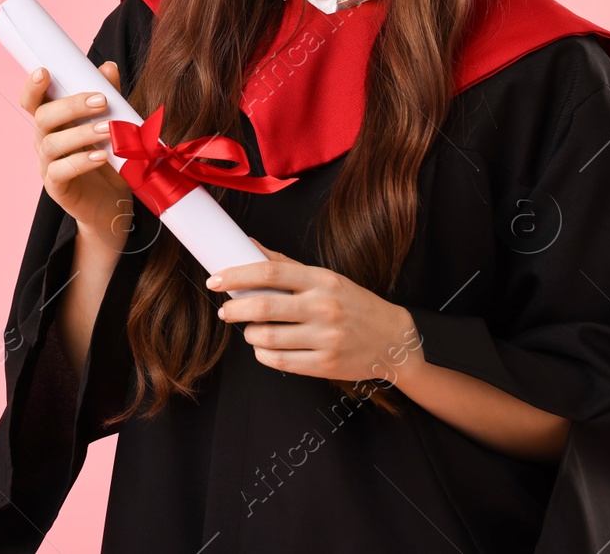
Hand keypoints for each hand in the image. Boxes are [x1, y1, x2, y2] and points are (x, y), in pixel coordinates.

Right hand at [22, 62, 133, 246]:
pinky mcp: (57, 187)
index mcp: (53, 123)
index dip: (33, 86)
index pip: (33, 101)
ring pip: (52, 144)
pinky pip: (60, 171)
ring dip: (82, 134)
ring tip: (110, 130)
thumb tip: (108, 68)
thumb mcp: (112, 125)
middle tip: (101, 101)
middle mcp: (44, 141)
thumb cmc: (108, 159)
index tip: (45, 72)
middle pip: (43, 117)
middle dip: (71, 106)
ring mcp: (47, 165)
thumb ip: (108, 97)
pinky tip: (101, 156)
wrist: (113, 203)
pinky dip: (81, 162)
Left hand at [210, 239, 421, 383]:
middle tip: (225, 310)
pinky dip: (263, 354)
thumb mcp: (325, 277)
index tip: (215, 280)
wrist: (394, 339)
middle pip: (264, 307)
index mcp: (321, 280)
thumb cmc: (353, 304)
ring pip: (268, 337)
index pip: (270, 273)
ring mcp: (326, 337)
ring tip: (250, 330)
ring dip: (249, 334)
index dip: (237, 275)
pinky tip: (264, 348)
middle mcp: (323, 307)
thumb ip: (285, 264)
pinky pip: (280, 361)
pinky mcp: (326, 365)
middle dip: (234, 309)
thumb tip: (248, 244)